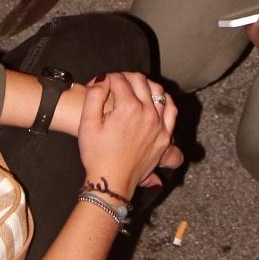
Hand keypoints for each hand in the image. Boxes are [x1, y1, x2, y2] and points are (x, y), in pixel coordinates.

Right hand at [77, 71, 177, 200]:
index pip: (119, 80)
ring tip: (133, 88)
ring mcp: (159, 124)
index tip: (99, 84)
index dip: (106, 78)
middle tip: (114, 83)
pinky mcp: (165, 136)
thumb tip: (103, 78)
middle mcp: (147, 113)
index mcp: (128, 108)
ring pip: (158, 91)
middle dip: (125, 77)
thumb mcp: (87, 123)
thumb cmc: (96, 154)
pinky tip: (155, 100)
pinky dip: (164, 100)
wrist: (111, 182)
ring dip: (144, 85)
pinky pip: (171, 110)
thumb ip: (94, 95)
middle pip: (139, 81)